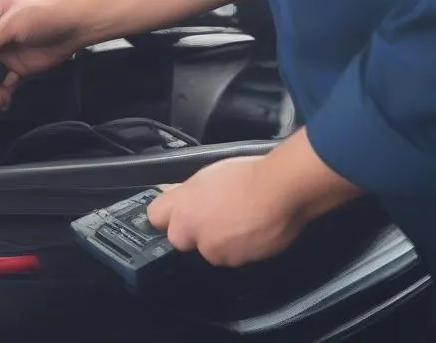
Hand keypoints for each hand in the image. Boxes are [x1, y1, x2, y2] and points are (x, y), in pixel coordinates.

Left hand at [147, 156, 305, 267]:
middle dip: (193, 231)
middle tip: (213, 216)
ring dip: (219, 241)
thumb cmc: (248, 174)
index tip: (177, 211)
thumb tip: (172, 192)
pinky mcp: (235, 263)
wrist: (280, 191)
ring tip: (239, 220)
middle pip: (180, 238)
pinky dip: (239, 248)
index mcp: (183, 205)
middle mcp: (193, 231)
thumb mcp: (209, 173)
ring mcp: (214, 250)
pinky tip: (251, 231)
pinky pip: (231, 257)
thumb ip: (188, 191)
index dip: (168, 214)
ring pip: (209, 250)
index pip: (155, 216)